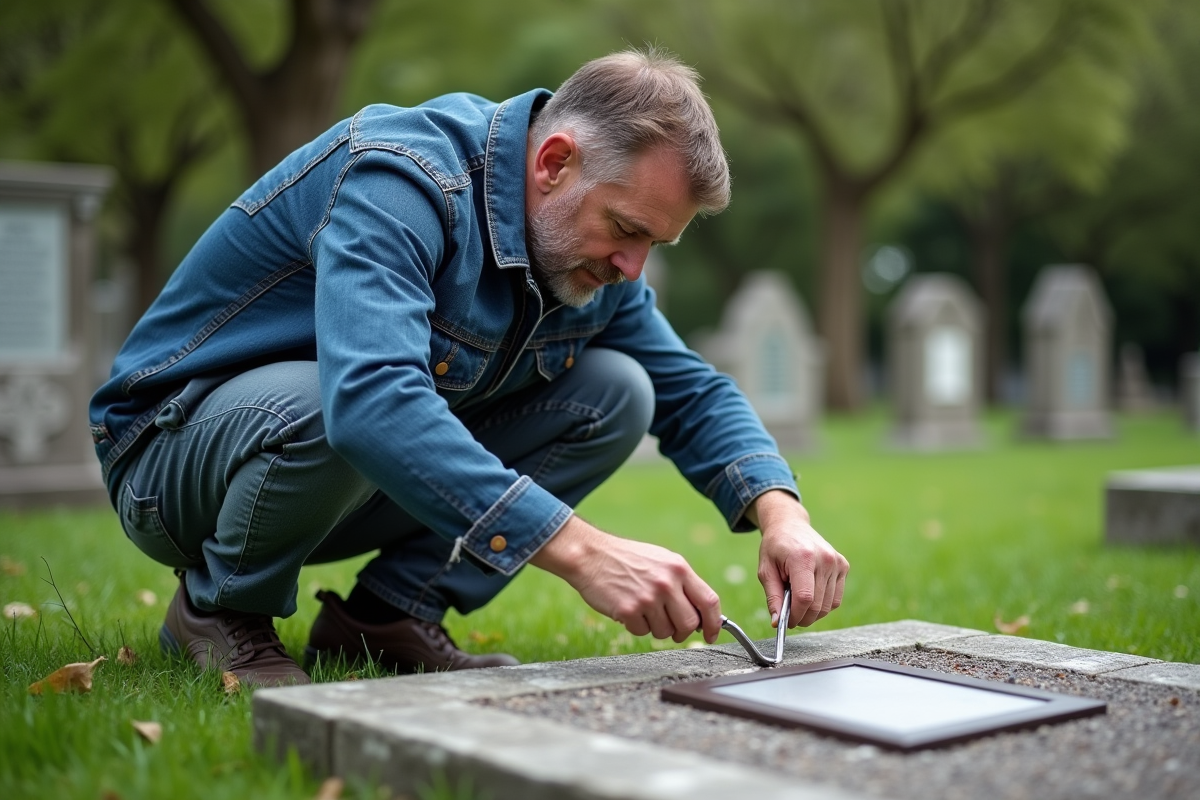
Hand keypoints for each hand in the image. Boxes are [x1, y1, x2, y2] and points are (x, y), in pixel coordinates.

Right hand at [530, 515, 722, 642]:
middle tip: (671, 627)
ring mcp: (648, 598)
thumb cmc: (627, 559)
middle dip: (682, 631)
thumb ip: (683, 584)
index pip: (709, 601)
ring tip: (642, 608)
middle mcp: (666, 583)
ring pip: (665, 632)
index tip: (712, 635)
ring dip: (655, 628)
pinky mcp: (628, 610)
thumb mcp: (662, 561)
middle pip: (690, 624)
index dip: (715, 623)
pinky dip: (635, 626)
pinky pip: (642, 633)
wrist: (591, 555)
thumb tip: (703, 614)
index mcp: (679, 568)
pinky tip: (627, 608)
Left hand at [748, 490, 848, 628]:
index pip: (805, 598)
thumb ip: (773, 597)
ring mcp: (837, 562)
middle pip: (817, 605)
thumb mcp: (766, 571)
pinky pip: (836, 599)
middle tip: (790, 615)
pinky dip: (823, 604)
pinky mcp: (843, 566)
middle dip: (802, 617)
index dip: (796, 615)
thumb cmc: (775, 548)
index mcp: (803, 558)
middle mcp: (825, 559)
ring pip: (828, 606)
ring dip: (812, 612)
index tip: (786, 621)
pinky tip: (811, 594)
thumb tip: (778, 622)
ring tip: (798, 599)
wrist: (790, 525)